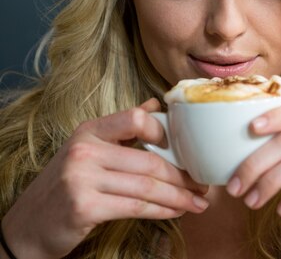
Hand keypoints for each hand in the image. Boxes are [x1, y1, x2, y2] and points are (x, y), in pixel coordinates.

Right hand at [1, 99, 208, 258]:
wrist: (28, 226)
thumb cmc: (65, 186)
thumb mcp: (87, 149)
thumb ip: (122, 129)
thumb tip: (155, 103)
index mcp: (89, 131)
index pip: (135, 118)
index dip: (165, 132)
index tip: (186, 150)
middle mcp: (84, 150)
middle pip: (149, 161)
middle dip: (183, 176)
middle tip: (203, 186)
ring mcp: (81, 178)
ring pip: (147, 186)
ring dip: (179, 197)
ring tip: (198, 203)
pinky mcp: (84, 207)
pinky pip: (135, 207)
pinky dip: (162, 211)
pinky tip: (176, 212)